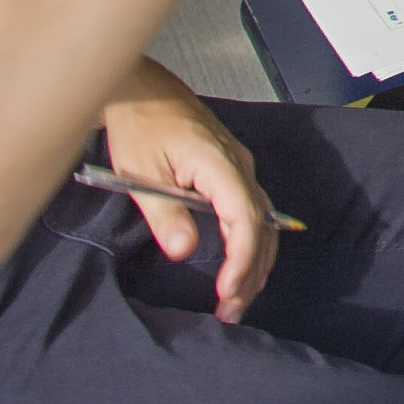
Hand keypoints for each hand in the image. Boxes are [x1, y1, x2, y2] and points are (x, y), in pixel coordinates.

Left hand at [98, 61, 279, 320]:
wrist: (143, 92)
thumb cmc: (140, 126)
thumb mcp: (141, 173)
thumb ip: (164, 213)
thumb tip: (183, 250)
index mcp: (219, 165)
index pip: (245, 220)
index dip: (242, 260)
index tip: (228, 292)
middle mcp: (239, 166)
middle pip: (263, 226)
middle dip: (252, 272)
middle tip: (232, 310)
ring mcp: (239, 166)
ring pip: (264, 220)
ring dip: (255, 261)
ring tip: (238, 297)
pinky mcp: (232, 170)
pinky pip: (254, 211)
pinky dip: (252, 242)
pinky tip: (242, 264)